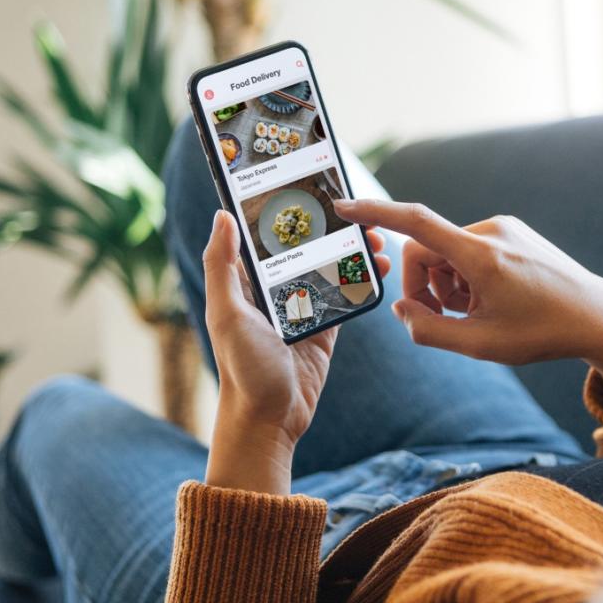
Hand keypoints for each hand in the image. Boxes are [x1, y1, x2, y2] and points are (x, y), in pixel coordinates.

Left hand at [201, 210, 389, 492]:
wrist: (270, 420)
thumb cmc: (241, 369)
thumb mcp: (226, 313)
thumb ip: (222, 265)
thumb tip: (222, 214)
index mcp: (247, 282)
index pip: (265, 234)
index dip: (284, 207)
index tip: (307, 182)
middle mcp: (275, 290)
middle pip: (306, 245)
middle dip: (330, 224)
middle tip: (355, 207)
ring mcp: (304, 307)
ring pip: (332, 265)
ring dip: (353, 249)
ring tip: (375, 235)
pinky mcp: (326, 327)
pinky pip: (347, 294)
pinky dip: (364, 279)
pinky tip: (380, 266)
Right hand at [334, 199, 602, 414]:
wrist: (597, 316)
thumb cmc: (542, 333)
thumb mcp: (480, 345)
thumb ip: (429, 330)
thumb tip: (400, 310)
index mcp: (481, 255)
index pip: (415, 223)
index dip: (375, 213)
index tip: (344, 207)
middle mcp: (491, 232)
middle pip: (427, 252)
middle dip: (424, 287)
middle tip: (443, 321)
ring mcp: (504, 228)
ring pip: (447, 254)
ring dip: (448, 286)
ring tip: (477, 314)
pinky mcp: (512, 232)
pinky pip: (469, 249)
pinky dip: (467, 276)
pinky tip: (492, 301)